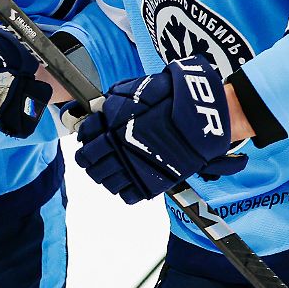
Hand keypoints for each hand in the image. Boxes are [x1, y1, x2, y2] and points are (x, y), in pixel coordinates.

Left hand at [64, 56, 246, 203]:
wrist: (204, 115)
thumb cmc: (172, 99)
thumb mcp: (137, 91)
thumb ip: (115, 101)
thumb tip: (101, 110)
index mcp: (111, 128)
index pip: (85, 141)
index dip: (85, 141)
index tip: (89, 140)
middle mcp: (118, 150)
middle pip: (90, 165)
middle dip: (91, 161)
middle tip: (98, 158)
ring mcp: (134, 168)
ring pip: (106, 182)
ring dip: (107, 176)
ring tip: (115, 169)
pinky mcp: (152, 183)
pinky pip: (128, 196)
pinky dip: (126, 190)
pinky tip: (131, 179)